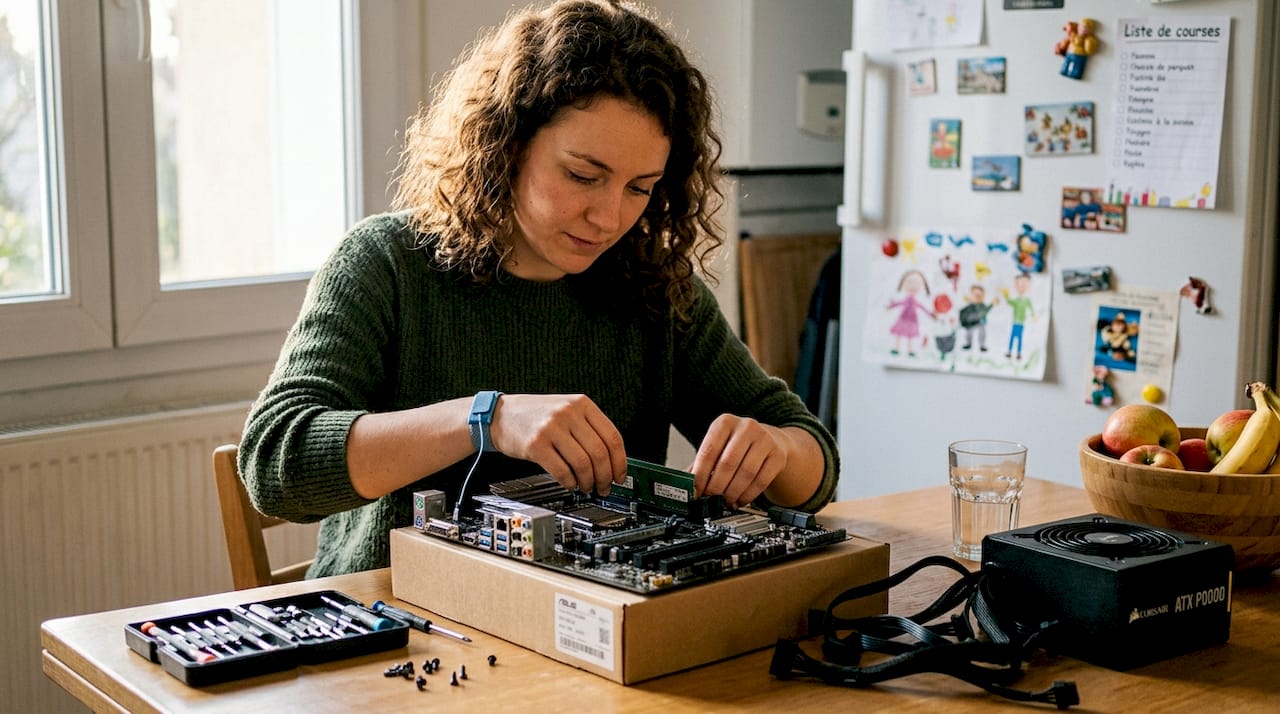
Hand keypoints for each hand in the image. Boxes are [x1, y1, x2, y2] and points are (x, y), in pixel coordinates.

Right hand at [489, 394, 626, 495]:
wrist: (500, 414)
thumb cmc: (534, 415)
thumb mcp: (565, 410)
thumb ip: (587, 428)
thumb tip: (611, 462)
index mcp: (581, 404)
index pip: (612, 437)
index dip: (620, 462)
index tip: (620, 476)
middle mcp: (568, 413)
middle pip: (599, 453)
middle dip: (605, 477)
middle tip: (604, 487)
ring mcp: (551, 428)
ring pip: (583, 464)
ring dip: (588, 482)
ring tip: (586, 487)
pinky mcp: (536, 445)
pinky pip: (561, 470)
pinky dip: (570, 482)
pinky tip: (570, 484)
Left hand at [689, 414, 787, 509]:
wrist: (771, 439)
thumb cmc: (738, 445)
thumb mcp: (719, 446)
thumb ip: (702, 464)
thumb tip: (687, 485)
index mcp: (725, 422)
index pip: (709, 450)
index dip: (700, 475)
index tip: (695, 491)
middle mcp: (746, 427)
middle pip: (728, 463)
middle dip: (716, 486)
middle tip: (710, 499)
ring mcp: (765, 440)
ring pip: (746, 473)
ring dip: (733, 493)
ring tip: (725, 502)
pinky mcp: (778, 455)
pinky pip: (761, 480)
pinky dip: (748, 495)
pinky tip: (740, 500)